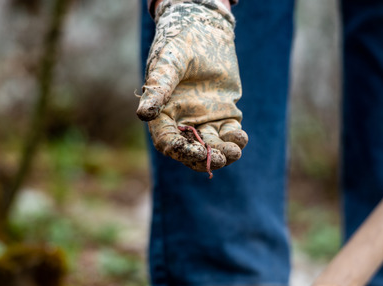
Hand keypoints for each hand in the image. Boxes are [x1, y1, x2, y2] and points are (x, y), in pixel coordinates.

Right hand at [138, 0, 248, 174]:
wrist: (205, 29)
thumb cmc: (180, 43)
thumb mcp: (168, 61)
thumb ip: (159, 86)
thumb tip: (143, 114)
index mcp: (162, 112)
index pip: (168, 141)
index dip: (180, 150)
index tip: (196, 152)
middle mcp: (182, 120)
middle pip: (191, 150)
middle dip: (205, 158)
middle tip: (221, 159)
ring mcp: (203, 118)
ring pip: (212, 146)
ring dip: (223, 153)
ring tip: (234, 152)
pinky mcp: (224, 113)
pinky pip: (228, 133)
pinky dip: (235, 139)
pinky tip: (240, 137)